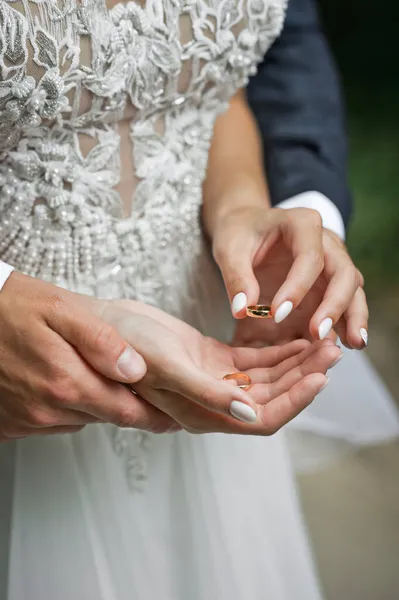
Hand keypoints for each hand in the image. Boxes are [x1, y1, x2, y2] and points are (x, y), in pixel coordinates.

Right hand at [0, 272, 176, 441]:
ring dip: (98, 405)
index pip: (129, 411)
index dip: (157, 415)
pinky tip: (64, 383)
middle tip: (154, 404)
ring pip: (83, 420)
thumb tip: (136, 367)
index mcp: (68, 382)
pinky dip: (68, 407)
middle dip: (135, 413)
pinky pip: (54, 422)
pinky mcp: (12, 424)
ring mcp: (29, 420)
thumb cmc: (11, 306)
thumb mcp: (62, 309)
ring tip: (100, 380)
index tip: (176, 416)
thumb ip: (102, 339)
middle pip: (109, 419)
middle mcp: (49, 409)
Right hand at [99, 299, 339, 434]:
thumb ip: (208, 394)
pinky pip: (252, 359)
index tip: (320, 377)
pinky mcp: (211, 358)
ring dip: (295, 361)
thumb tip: (251, 415)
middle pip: (271, 396)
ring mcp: (213, 379)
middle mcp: (213, 401)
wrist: (104, 327)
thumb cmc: (127, 348)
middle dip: (303, 375)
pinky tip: (296, 338)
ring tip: (323, 340)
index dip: (292, 401)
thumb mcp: (167, 367)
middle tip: (332, 349)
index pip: (260, 418)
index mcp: (202, 412)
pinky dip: (276, 350)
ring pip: (266, 377)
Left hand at [212, 207, 367, 348]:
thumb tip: (242, 310)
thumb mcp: (229, 250)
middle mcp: (326, 241)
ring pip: (353, 288)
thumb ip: (236, 277)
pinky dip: (347, 322)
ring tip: (354, 344)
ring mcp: (333, 261)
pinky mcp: (331, 281)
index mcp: (302, 224)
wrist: (248, 228)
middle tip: (319, 333)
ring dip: (354, 316)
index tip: (277, 314)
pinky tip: (347, 343)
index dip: (297, 287)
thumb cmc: (240, 234)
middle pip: (343, 272)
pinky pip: (346, 301)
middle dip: (334, 305)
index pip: (309, 257)